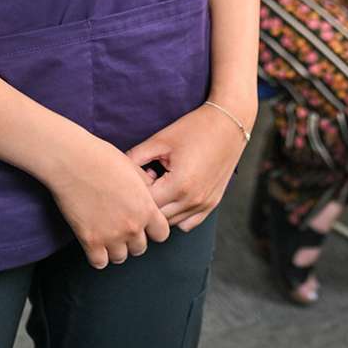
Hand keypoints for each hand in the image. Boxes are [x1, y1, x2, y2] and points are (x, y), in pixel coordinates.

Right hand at [46, 133, 169, 268]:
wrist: (73, 161)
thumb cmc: (102, 158)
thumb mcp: (133, 167)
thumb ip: (145, 185)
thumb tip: (151, 190)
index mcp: (146, 207)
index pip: (162, 233)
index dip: (154, 229)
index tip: (145, 224)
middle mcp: (132, 225)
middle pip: (140, 248)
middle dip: (133, 239)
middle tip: (122, 226)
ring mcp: (111, 235)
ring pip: (120, 257)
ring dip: (116, 248)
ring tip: (108, 233)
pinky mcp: (90, 241)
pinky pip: (99, 262)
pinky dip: (98, 255)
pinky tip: (95, 242)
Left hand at [126, 102, 250, 231]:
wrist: (229, 123)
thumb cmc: (193, 128)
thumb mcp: (160, 140)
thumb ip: (135, 158)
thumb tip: (118, 172)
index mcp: (178, 185)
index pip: (145, 204)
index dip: (136, 190)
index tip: (138, 173)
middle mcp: (193, 201)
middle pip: (157, 218)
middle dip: (147, 202)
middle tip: (148, 178)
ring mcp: (204, 205)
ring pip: (171, 223)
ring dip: (162, 209)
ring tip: (161, 184)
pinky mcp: (212, 204)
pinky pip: (187, 223)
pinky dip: (176, 214)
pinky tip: (174, 193)